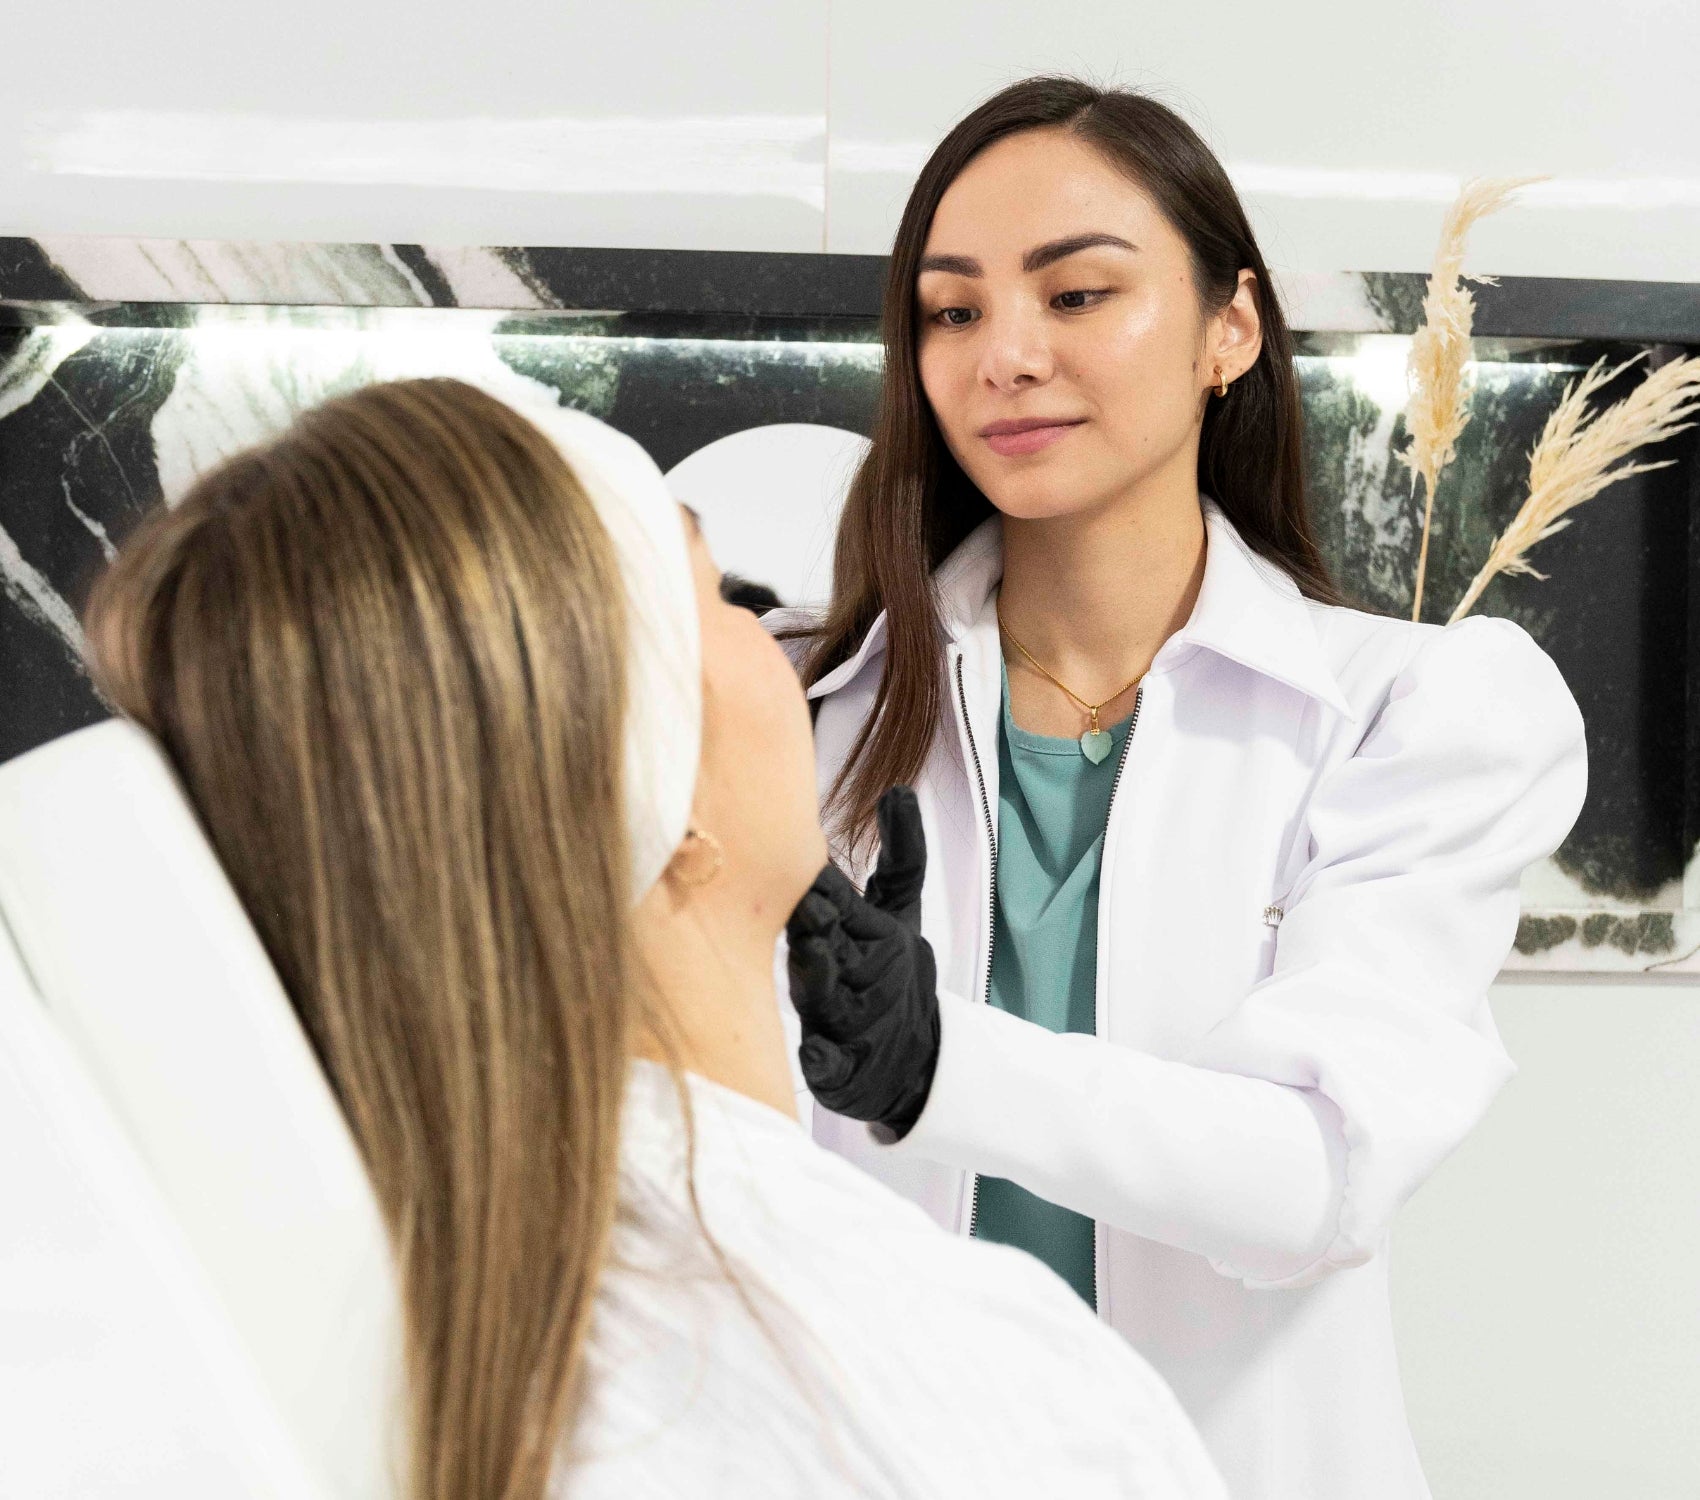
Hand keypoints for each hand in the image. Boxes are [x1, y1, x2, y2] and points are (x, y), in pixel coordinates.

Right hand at [785, 786, 940, 1139]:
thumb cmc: (889, 973)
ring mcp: (828, 1022)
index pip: (824, 901)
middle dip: (812, 925)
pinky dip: (820, 1059)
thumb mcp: (902, 911)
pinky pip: (824, 1063)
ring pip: (817, 997)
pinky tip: (818, 1053)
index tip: (808, 856)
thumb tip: (898, 788)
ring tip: (817, 956)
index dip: (819, 883)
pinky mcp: (835, 1068)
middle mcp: (823, 974)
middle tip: (811, 905)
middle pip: (814, 943)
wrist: (905, 1059)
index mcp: (834, 933)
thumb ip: (903, 855)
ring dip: (814, 979)